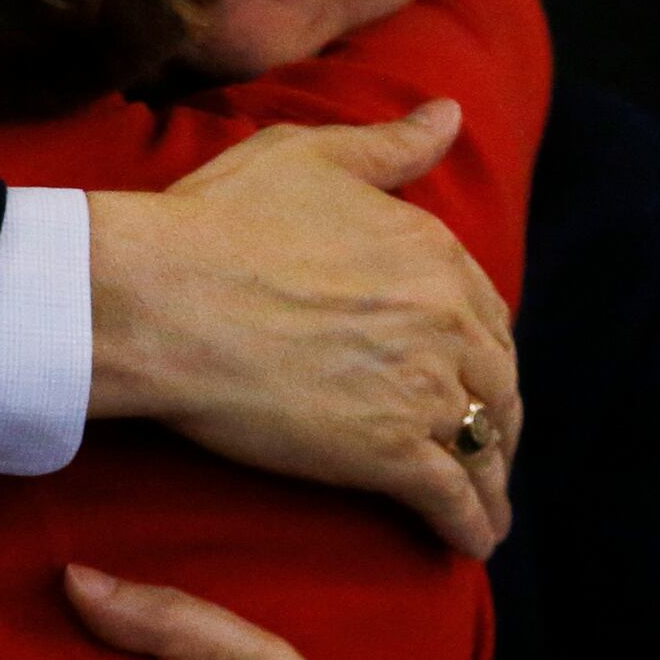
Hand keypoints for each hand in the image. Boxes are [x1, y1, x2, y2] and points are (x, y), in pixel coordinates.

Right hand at [86, 100, 518, 556]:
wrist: (162, 297)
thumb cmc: (216, 220)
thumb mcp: (310, 157)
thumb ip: (390, 146)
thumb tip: (449, 115)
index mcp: (432, 252)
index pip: (486, 312)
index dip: (485, 350)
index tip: (476, 373)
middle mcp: (444, 319)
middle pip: (494, 381)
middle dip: (496, 418)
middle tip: (486, 445)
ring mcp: (421, 388)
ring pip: (481, 443)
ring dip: (491, 478)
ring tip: (488, 506)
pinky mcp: (390, 452)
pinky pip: (452, 497)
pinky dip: (473, 524)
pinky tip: (474, 543)